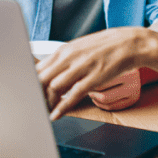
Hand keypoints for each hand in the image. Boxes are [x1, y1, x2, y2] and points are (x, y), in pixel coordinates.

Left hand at [36, 27, 153, 119]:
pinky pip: (73, 95)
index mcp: (65, 49)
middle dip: (36, 93)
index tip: (28, 92)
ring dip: (47, 101)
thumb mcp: (80, 48)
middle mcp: (70, 57)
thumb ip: (64, 59)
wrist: (130, 43)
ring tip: (45, 110)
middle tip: (33, 104)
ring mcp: (81, 67)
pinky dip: (62, 107)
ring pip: (54, 86)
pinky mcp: (93, 78)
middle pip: (42, 77)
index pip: (39, 67)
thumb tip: (50, 71)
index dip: (31, 82)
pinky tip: (56, 115)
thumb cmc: (104, 46)